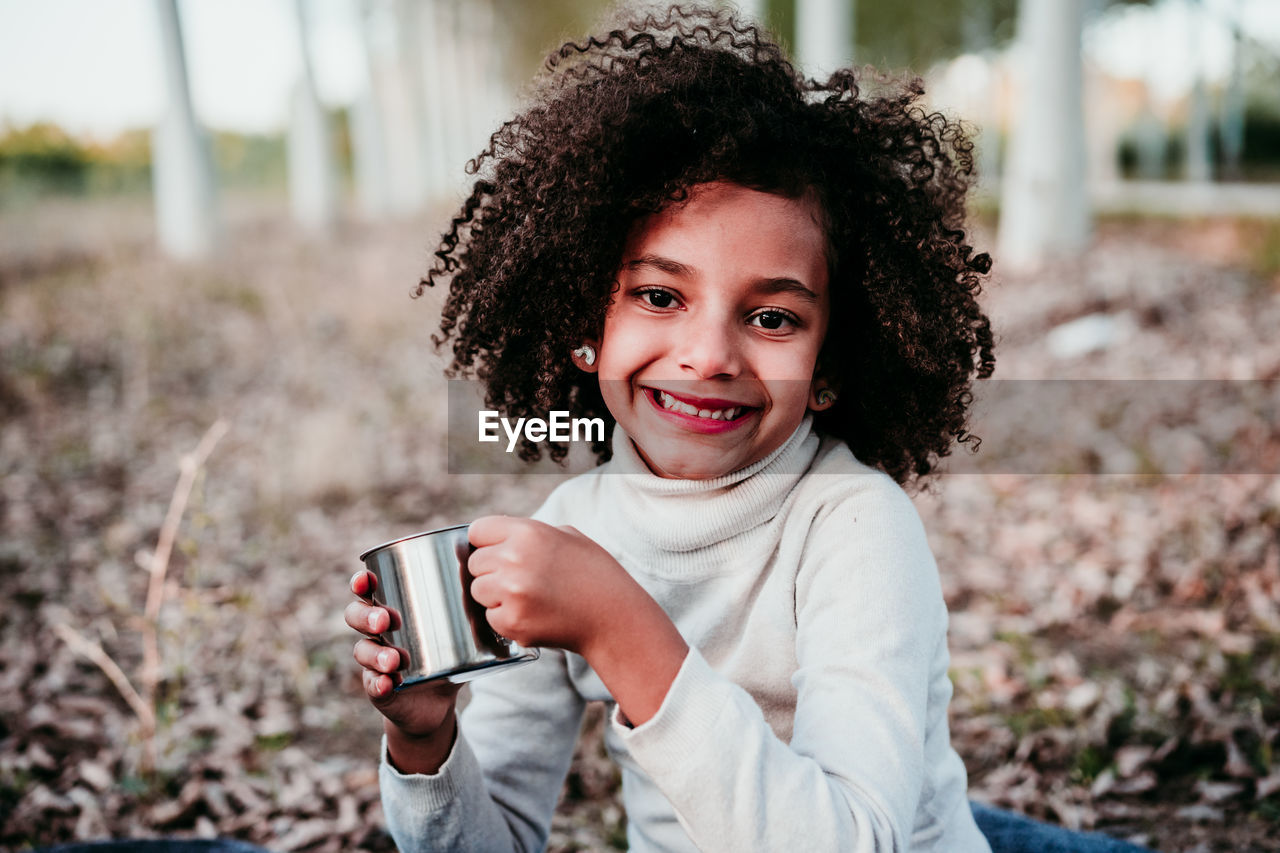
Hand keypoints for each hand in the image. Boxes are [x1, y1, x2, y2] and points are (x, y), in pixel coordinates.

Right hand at [346, 570, 459, 772]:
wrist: (436, 703)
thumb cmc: (445, 654)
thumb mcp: (456, 631)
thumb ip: (469, 610)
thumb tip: (492, 585)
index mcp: (391, 609)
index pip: (368, 591)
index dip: (361, 583)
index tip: (366, 579)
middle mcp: (377, 633)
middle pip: (356, 616)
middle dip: (367, 616)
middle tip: (384, 620)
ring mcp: (374, 662)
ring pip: (362, 652)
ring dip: (375, 654)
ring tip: (393, 660)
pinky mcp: (379, 689)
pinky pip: (373, 686)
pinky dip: (379, 685)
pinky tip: (388, 684)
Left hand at [468, 516, 688, 725]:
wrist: (615, 618)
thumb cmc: (595, 575)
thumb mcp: (568, 536)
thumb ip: (530, 533)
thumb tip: (497, 538)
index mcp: (528, 532)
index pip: (478, 530)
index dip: (486, 543)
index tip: (496, 553)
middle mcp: (515, 558)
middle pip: (475, 563)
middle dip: (492, 572)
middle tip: (521, 581)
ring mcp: (512, 592)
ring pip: (478, 591)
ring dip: (496, 597)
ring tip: (529, 599)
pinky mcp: (512, 621)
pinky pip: (490, 618)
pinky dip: (506, 620)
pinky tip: (534, 615)